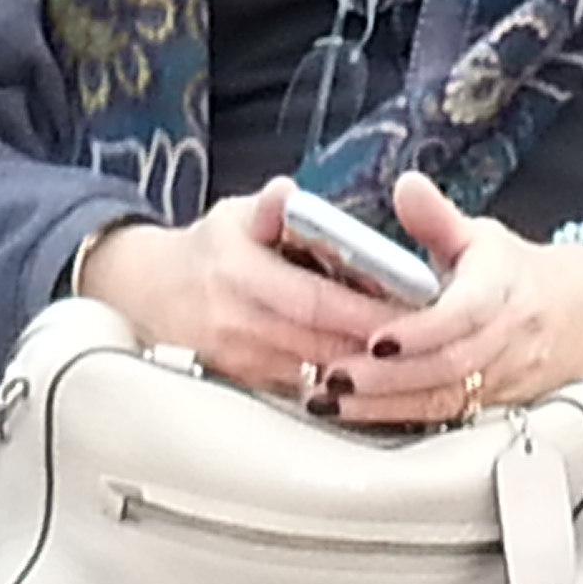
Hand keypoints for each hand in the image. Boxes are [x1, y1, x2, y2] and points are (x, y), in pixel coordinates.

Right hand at [75, 182, 396, 394]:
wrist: (150, 296)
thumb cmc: (209, 248)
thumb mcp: (233, 214)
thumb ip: (269, 208)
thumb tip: (288, 192)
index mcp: (237, 269)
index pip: (315, 297)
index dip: (367, 307)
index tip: (416, 306)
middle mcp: (236, 320)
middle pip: (324, 342)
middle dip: (380, 345)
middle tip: (432, 338)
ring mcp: (239, 360)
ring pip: (318, 374)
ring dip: (367, 370)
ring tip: (413, 359)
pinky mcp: (244, 385)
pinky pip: (302, 391)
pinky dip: (342, 387)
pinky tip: (374, 378)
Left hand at [315, 175, 582, 424]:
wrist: (581, 314)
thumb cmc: (515, 272)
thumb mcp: (480, 236)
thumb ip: (438, 217)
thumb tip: (406, 186)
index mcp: (503, 286)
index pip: (467, 313)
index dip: (423, 330)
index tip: (379, 339)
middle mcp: (506, 337)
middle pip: (451, 365)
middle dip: (391, 376)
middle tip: (336, 376)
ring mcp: (502, 377)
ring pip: (445, 397)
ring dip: (385, 402)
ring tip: (332, 398)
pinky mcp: (492, 405)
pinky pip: (445, 417)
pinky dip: (397, 417)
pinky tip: (355, 414)